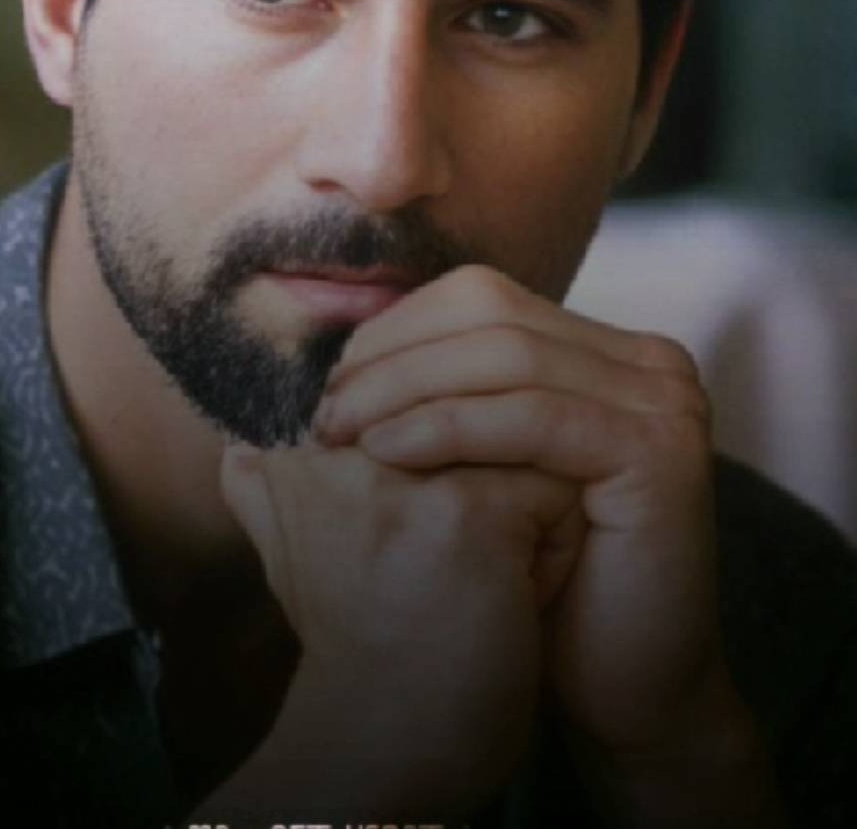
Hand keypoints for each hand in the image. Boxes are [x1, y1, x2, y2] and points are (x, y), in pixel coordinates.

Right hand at [217, 438, 578, 817]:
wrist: (383, 743)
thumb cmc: (352, 645)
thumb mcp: (290, 557)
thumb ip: (267, 490)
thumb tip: (237, 449)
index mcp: (297, 449)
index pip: (413, 398)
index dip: (436, 462)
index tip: (410, 543)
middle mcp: (342, 448)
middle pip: (465, 412)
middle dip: (480, 476)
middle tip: (453, 566)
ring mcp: (406, 476)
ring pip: (514, 443)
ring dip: (520, 511)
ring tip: (482, 581)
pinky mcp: (466, 512)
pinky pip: (552, 490)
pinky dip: (550, 548)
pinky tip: (508, 602)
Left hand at [313, 263, 737, 762]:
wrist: (621, 690)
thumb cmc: (538, 583)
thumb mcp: (482, 470)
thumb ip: (442, 398)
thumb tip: (333, 355)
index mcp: (603, 349)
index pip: (479, 298)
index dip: (395, 332)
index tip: (328, 387)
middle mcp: (645, 359)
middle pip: (489, 315)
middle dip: (392, 357)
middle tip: (325, 413)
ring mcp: (663, 398)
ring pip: (504, 358)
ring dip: (405, 389)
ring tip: (339, 435)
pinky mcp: (659, 448)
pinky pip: (532, 417)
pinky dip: (449, 427)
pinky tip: (386, 453)